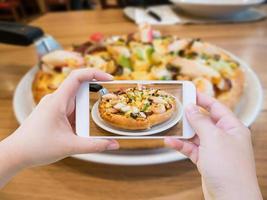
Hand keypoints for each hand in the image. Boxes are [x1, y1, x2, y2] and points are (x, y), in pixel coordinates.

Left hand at [0, 69, 118, 187]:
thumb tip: (115, 145)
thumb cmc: (37, 147)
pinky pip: (71, 111)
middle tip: (106, 107)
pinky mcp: (54, 114)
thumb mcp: (71, 147)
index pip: (77, 77)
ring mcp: (54, 106)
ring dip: (85, 114)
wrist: (16, 154)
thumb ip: (95, 146)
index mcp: (58, 101)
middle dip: (94, 99)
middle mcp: (56, 100)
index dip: (94, 73)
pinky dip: (79, 119)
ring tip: (87, 128)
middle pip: (80, 91)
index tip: (109, 78)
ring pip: (76, 103)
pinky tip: (79, 131)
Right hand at [165, 93, 261, 199]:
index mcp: (232, 127)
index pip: (216, 107)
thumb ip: (200, 121)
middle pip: (204, 121)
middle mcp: (224, 137)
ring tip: (169, 124)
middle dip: (189, 116)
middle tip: (175, 108)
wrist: (230, 198)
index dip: (202, 99)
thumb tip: (190, 107)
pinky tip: (170, 141)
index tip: (189, 92)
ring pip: (195, 135)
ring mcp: (214, 149)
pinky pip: (191, 148)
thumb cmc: (229, 167)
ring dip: (182, 132)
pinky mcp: (206, 160)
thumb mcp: (213, 138)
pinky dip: (181, 145)